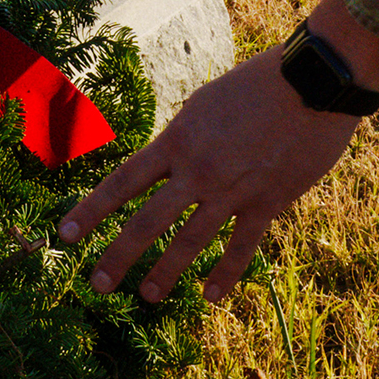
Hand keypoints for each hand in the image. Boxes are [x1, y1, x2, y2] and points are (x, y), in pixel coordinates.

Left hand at [56, 29, 378, 302]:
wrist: (314, 82)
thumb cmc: (260, 82)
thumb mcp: (207, 102)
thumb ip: (184, 136)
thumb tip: (168, 160)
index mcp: (178, 141)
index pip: (123, 182)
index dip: (91, 210)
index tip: (64, 235)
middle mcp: (198, 171)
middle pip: (146, 222)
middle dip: (118, 256)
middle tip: (97, 283)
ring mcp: (232, 191)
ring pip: (189, 242)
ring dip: (164, 273)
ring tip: (146, 296)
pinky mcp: (267, 203)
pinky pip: (241, 248)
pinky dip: (225, 274)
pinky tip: (210, 296)